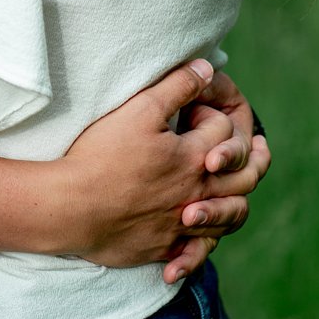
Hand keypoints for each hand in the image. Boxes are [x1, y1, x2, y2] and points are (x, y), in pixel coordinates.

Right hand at [61, 60, 271, 276]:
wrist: (68, 208)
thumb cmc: (100, 156)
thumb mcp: (139, 109)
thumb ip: (178, 86)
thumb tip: (208, 67)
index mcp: (193, 158)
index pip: (224, 131)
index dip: (212, 116)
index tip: (192, 114)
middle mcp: (195, 193)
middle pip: (244, 177)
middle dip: (250, 158)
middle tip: (247, 149)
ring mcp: (180, 224)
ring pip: (229, 217)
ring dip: (235, 202)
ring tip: (232, 193)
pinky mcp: (162, 248)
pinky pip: (196, 251)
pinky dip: (203, 246)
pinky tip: (197, 237)